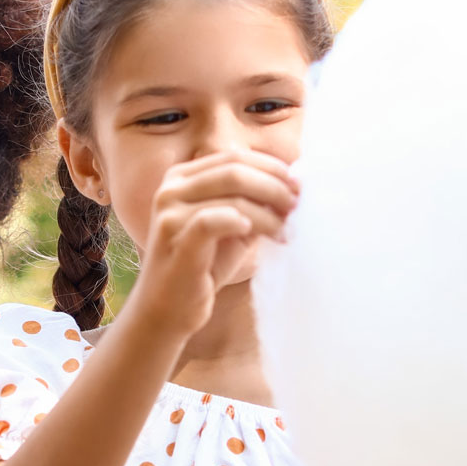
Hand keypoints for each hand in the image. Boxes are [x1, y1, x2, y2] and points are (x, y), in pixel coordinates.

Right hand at [121, 148, 298, 339]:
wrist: (167, 309)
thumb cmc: (202, 267)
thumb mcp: (231, 227)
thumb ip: (253, 202)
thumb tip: (294, 183)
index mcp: (182, 177)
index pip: (235, 156)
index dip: (272, 168)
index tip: (299, 187)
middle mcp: (170, 188)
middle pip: (235, 170)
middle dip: (274, 186)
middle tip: (298, 206)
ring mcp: (169, 211)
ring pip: (231, 195)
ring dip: (267, 212)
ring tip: (286, 230)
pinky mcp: (173, 237)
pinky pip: (212, 220)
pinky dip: (240, 221)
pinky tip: (255, 233)